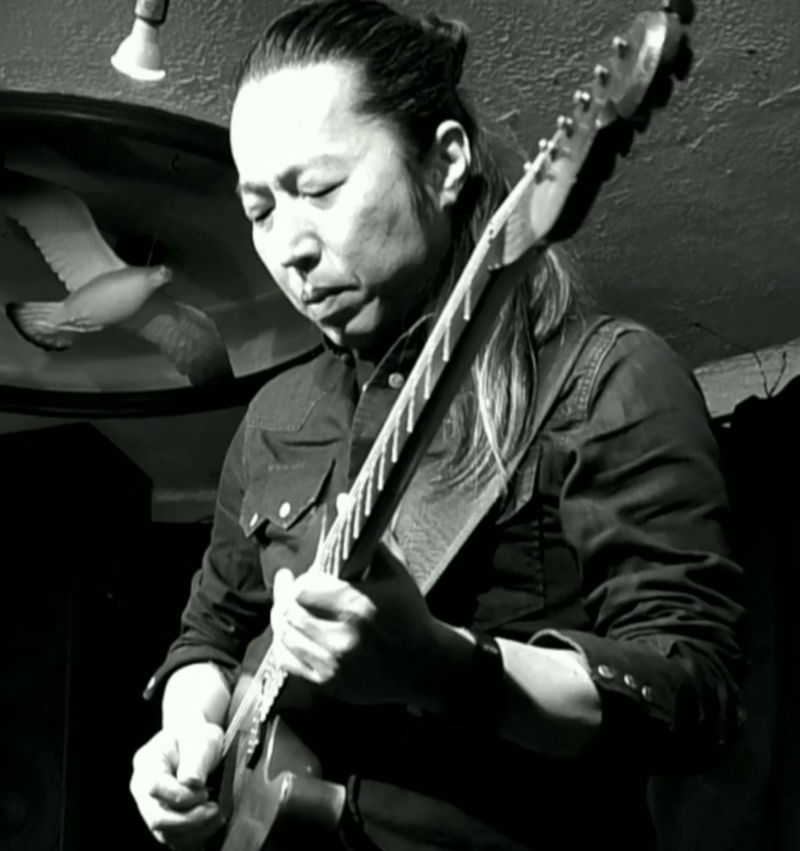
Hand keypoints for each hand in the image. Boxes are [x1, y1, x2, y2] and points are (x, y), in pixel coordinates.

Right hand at [130, 720, 224, 850]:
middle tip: (214, 807)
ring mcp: (150, 807)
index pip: (154, 787)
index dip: (180, 795)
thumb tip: (191, 783)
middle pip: (156, 817)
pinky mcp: (164, 821)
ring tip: (217, 814)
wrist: (196, 743)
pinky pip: (175, 839)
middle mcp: (142, 789)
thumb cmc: (197, 737)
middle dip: (189, 818)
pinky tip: (213, 823)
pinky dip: (195, 837)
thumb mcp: (201, 738)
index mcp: (147, 763)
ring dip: (195, 831)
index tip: (204, 790)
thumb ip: (195, 759)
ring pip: (165, 834)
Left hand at [270, 504, 444, 707]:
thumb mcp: (395, 571)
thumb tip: (343, 500)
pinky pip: (289, 663)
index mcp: (358, 606)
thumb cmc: (410, 612)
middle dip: (284, 596)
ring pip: (285, 637)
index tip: (305, 574)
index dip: (298, 581)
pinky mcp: (329, 684)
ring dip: (282, 619)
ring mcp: (334, 664)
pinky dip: (284, 645)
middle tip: (286, 583)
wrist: (425, 664)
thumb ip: (368, 538)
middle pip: (289, 613)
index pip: (303, 590)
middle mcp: (343, 637)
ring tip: (287, 606)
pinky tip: (290, 633)